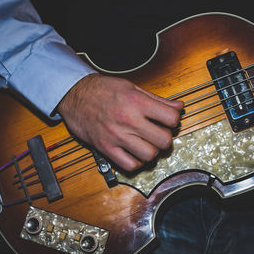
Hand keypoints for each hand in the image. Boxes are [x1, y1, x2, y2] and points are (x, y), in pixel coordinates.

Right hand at [57, 73, 183, 171]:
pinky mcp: (106, 148)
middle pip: (164, 140)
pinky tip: (135, 153)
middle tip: (159, 133)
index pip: (171, 118)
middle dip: (165, 138)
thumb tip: (179, 107)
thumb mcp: (133, 87)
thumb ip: (158, 100)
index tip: (169, 120)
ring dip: (152, 151)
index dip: (174, 120)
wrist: (74, 94)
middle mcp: (128, 120)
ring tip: (147, 143)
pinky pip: (130, 165)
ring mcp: (117, 136)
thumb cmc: (103, 89)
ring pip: (149, 155)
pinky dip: (136, 162)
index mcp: (137, 102)